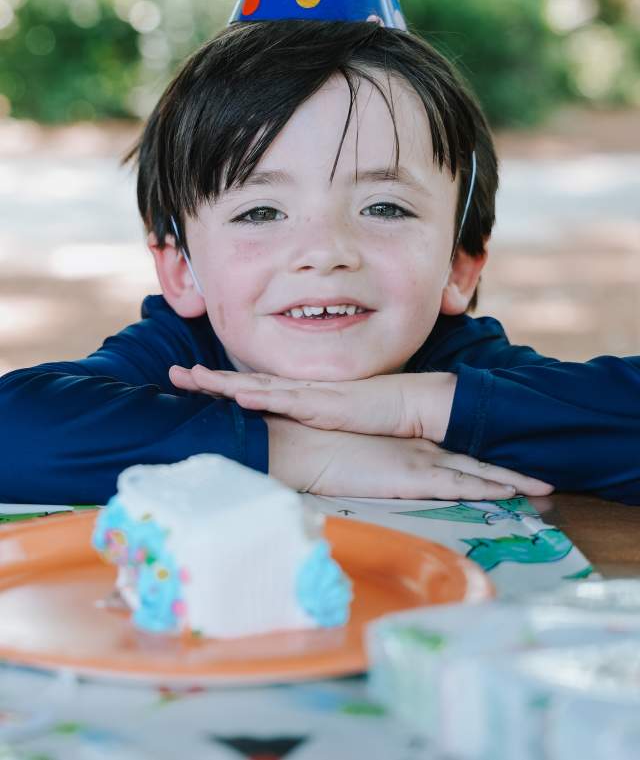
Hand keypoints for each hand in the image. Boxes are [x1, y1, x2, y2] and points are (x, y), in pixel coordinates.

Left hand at [169, 366, 453, 442]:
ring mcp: (308, 394)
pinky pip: (286, 399)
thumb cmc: (374, 413)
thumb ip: (311, 419)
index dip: (222, 384)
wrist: (408, 404)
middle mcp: (298, 390)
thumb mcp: (334, 419)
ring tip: (194, 378)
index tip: (192, 381)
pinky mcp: (323, 404)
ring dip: (225, 382)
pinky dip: (261, 395)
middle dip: (210, 379)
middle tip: (175, 374)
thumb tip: (292, 426)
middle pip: (246, 381)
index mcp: (298, 395)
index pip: (253, 387)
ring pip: (258, 385)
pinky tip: (239, 393)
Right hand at [266, 416, 552, 498]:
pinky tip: (513, 494)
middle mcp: (420, 446)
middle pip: (475, 458)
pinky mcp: (411, 476)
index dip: (485, 458)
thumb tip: (375, 468)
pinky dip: (488, 489)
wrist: (298, 441)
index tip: (511, 465)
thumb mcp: (350, 455)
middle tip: (545, 481)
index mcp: (407, 441)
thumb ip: (369, 460)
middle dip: (511, 469)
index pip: (454, 448)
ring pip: (477, 471)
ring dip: (512, 480)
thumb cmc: (315, 447)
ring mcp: (418, 459)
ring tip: (546, 490)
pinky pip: (459, 485)